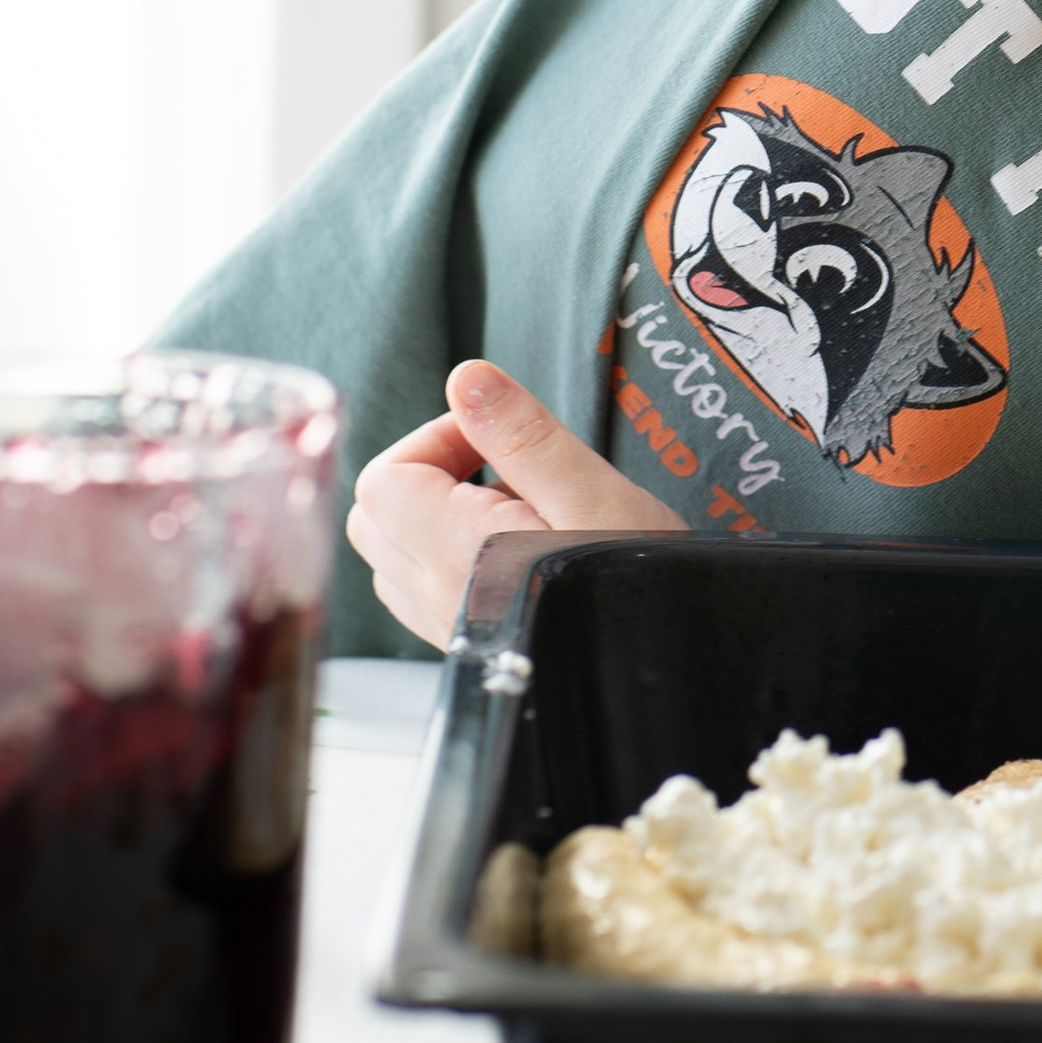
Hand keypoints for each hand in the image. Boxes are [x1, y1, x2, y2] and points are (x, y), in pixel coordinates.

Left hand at [345, 359, 687, 650]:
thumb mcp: (595, 495)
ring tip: (511, 505)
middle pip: (375, 514)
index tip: (496, 436)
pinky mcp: (469, 643)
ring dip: (434, 513)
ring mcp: (449, 625)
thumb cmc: (637, 585)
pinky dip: (448, 553)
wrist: (666, 662)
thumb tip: (468, 381)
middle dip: (425, 470)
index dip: (434, 439)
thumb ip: (524, 435)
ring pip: (394, 554)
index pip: (386, 478)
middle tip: (498, 463)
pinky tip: (511, 546)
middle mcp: (440, 595)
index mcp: (460, 551)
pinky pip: (422, 589)